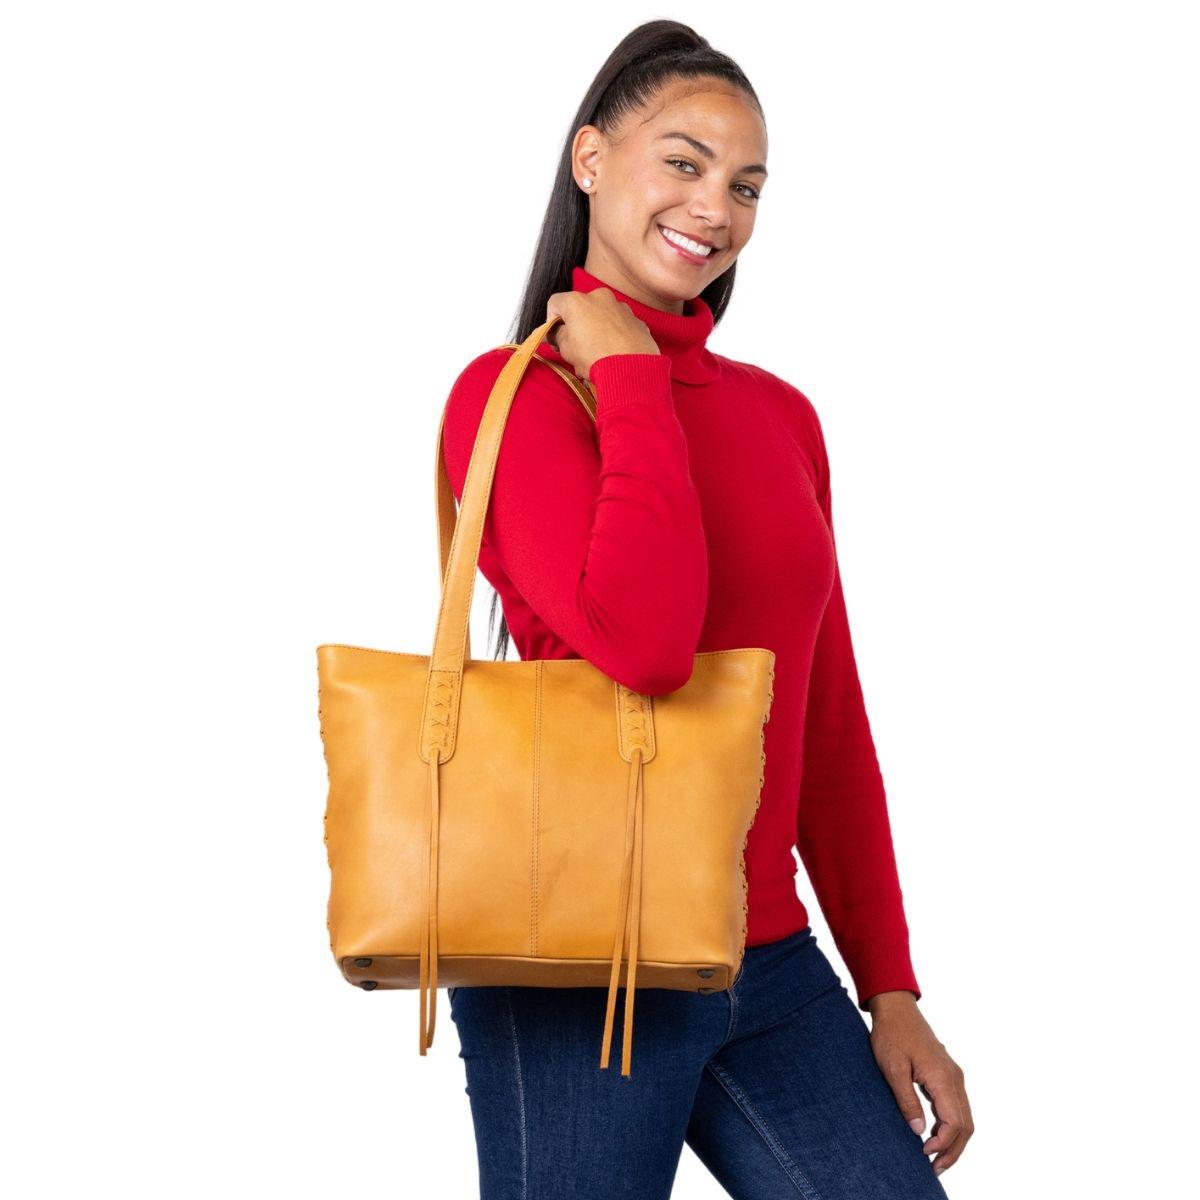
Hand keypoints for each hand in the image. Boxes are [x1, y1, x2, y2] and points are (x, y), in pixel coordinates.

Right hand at [544, 287, 660, 380]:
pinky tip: (614, 354)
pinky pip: (620, 326)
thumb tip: (553, 333)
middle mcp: (600, 297)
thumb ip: (556, 336)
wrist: (631, 369)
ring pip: (602, 316)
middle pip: (581, 309)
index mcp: (578, 301)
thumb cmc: (595, 357)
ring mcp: (621, 307)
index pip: (555, 304)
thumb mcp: (566, 349)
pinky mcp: (637, 321)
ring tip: (597, 355)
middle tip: (575, 348)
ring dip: (596, 331)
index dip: (551, 322)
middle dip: (576, 327)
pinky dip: (615, 336)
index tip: (554, 338)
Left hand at [865, 991, 973, 1177]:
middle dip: (953, 1151)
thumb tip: (919, 1131)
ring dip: (953, 1141)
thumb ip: (906, 1099)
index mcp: (943, 1077)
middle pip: (966, 1125)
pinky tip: (934, 1135)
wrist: (896, 1008)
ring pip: (964, 1117)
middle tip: (935, 1169)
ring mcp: (953, 1076)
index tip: (924, 1153)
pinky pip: (956, 1107)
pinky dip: (950, 1126)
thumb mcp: (893, 1068)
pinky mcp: (947, 1075)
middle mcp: (954, 1078)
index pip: (955, 1122)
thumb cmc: (891, 1034)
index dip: (943, 1144)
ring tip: (935, 1158)